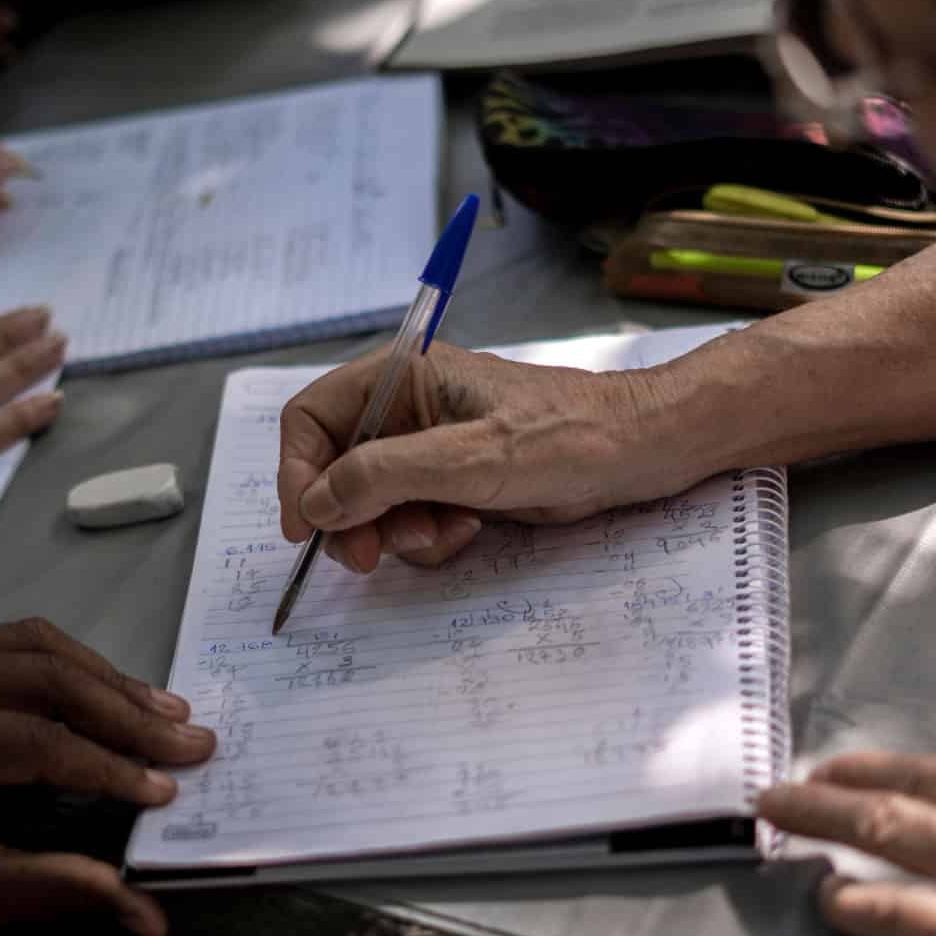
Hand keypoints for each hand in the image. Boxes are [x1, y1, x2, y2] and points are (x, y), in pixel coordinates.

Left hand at [0, 619, 215, 935]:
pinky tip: (107, 696)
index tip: (170, 787)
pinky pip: (5, 650)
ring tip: (164, 710)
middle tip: (189, 737)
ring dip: (102, 679)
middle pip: (42, 674)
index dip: (111, 765)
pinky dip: (64, 670)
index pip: (37, 740)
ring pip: (30, 646)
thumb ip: (63, 890)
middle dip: (123, 711)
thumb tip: (151, 918)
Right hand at [278, 344, 709, 572]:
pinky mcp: (454, 482)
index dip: (298, 472)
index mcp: (399, 378)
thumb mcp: (467, 458)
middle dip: (350, 518)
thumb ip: (384, 477)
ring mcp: (429, 449)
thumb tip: (316, 503)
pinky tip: (467, 531)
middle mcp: (405, 410)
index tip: (307, 527)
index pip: (311, 419)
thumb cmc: (564, 436)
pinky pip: (410, 518)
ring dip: (394, 532)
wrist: (637, 452)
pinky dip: (428, 536)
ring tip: (443, 535)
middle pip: (334, 469)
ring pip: (370, 504)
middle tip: (372, 557)